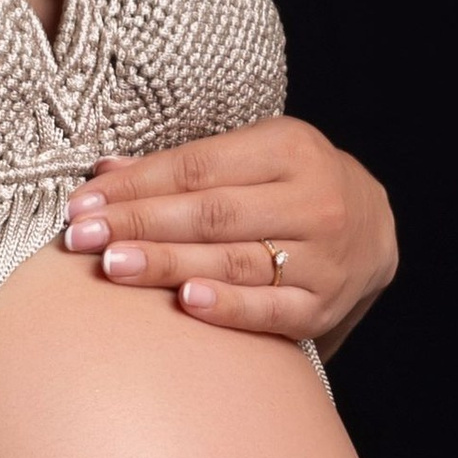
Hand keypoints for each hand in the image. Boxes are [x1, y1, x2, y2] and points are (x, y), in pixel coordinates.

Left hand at [61, 114, 397, 356]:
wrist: (376, 227)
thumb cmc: (293, 185)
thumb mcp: (254, 155)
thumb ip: (183, 165)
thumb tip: (105, 171)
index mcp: (290, 149)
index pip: (197, 167)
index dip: (136, 186)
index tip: (83, 203)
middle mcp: (313, 200)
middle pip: (210, 214)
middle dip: (139, 224)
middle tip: (81, 238)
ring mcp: (323, 256)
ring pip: (234, 260)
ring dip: (168, 264)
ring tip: (114, 267)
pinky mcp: (325, 304)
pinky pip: (272, 309)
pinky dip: (230, 307)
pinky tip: (187, 303)